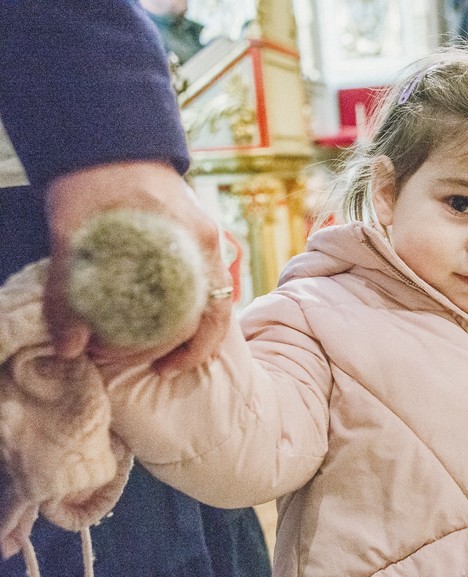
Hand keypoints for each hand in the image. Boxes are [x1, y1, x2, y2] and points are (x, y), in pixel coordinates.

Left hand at [44, 161, 231, 373]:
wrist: (106, 139)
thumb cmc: (92, 181)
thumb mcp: (72, 236)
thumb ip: (69, 293)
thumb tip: (70, 348)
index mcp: (190, 245)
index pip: (196, 316)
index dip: (167, 348)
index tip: (129, 361)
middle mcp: (207, 247)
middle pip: (207, 316)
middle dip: (171, 347)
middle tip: (125, 361)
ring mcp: (205, 242)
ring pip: (213, 304)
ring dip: (190, 336)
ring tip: (160, 361)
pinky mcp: (193, 238)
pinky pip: (205, 288)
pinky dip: (190, 314)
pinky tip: (166, 326)